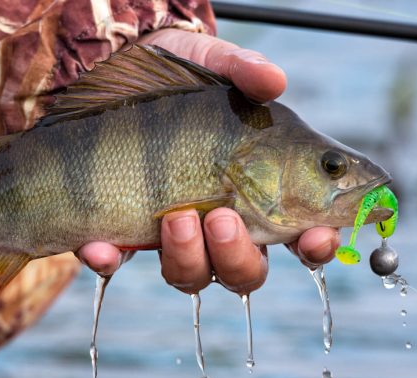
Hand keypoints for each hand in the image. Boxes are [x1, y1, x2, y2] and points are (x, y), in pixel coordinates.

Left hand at [77, 29, 339, 293]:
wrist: (117, 70)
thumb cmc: (181, 76)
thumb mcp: (214, 64)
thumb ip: (246, 71)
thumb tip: (273, 80)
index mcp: (260, 190)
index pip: (301, 234)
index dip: (314, 247)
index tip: (314, 238)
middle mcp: (219, 220)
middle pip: (243, 271)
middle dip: (238, 256)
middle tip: (225, 216)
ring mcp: (169, 230)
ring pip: (190, 275)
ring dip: (187, 258)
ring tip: (176, 217)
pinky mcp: (119, 226)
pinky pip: (115, 262)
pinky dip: (109, 260)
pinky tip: (102, 246)